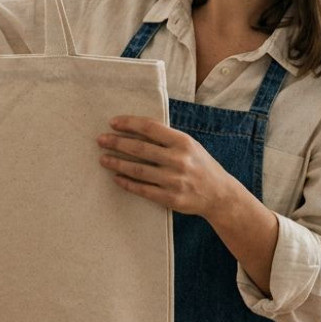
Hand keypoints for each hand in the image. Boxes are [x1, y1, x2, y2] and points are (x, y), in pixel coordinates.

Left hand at [97, 115, 242, 216]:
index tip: (113, 122)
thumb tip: (135, 128)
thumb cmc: (200, 165)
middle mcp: (179, 160)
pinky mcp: (170, 198)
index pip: (150, 128)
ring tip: (103, 159)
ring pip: (138, 170)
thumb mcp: (190, 145)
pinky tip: (116, 177)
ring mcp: (174, 180)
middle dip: (117, 143)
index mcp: (183, 142)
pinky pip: (143, 189)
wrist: (219, 195)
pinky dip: (127, 183)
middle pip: (140, 149)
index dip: (129, 124)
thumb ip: (167, 138)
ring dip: (117, 163)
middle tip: (101, 140)